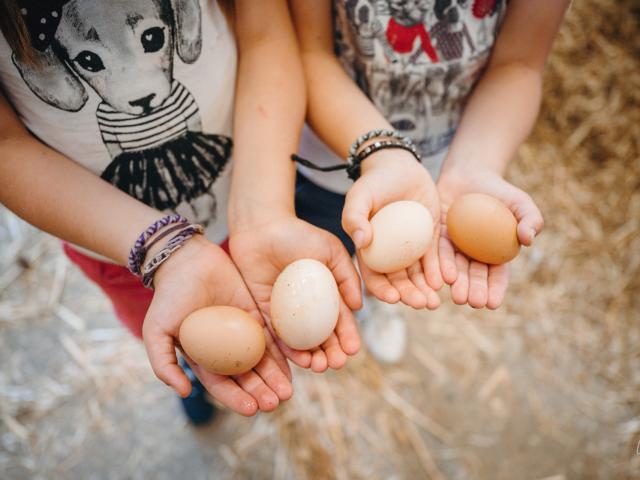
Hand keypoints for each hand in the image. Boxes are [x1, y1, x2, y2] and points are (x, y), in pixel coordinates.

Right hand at [142, 236, 292, 415]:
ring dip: (276, 377)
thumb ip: (163, 363)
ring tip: (287, 391)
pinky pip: (273, 335)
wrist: (185, 260)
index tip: (252, 409)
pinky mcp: (256, 313)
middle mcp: (225, 349)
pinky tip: (298, 362)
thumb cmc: (168, 296)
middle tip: (276, 402)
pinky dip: (284, 350)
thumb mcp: (155, 331)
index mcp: (203, 357)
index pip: (222, 385)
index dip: (237, 399)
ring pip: (263, 360)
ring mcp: (242, 331)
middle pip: (247, 377)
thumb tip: (184, 392)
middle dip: (262, 392)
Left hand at [230, 215, 361, 372]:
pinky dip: (287, 350)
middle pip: (322, 338)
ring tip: (319, 367)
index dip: (347, 337)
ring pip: (301, 343)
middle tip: (336, 364)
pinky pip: (276, 337)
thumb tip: (358, 307)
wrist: (262, 227)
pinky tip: (298, 359)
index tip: (353, 350)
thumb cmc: (298, 233)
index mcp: (327, 294)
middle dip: (331, 354)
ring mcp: (286, 312)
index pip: (339, 321)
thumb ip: (347, 275)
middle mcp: (308, 308)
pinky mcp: (264, 313)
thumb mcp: (330, 250)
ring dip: (312, 358)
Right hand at [342, 149, 442, 308]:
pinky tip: (447, 280)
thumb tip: (360, 241)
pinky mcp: (429, 240)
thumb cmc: (373, 182)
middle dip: (410, 295)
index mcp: (369, 251)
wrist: (399, 166)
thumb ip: (354, 217)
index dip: (382, 291)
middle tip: (423, 304)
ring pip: (418, 276)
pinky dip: (440, 271)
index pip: (373, 277)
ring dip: (425, 290)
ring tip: (435, 301)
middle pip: (398, 282)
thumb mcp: (359, 196)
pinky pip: (434, 259)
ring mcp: (410, 249)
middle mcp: (389, 255)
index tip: (393, 298)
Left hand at [437, 166, 543, 308]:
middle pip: (473, 276)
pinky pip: (436, 252)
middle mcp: (472, 254)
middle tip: (472, 302)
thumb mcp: (520, 202)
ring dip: (456, 283)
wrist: (470, 173)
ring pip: (454, 269)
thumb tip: (529, 239)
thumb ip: (530, 219)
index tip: (493, 303)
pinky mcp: (435, 236)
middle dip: (473, 290)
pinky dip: (439, 265)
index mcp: (494, 253)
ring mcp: (453, 247)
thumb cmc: (500, 191)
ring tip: (457, 297)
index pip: (496, 275)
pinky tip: (441, 277)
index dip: (495, 289)